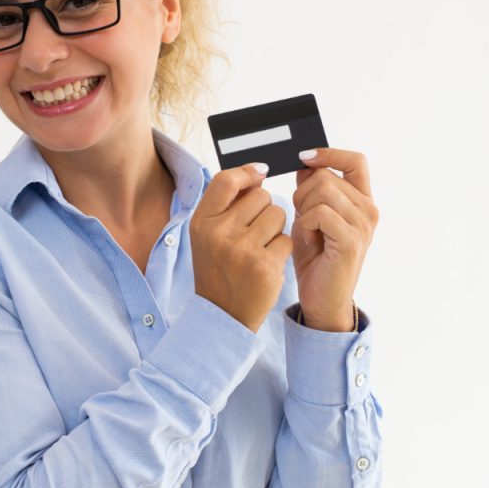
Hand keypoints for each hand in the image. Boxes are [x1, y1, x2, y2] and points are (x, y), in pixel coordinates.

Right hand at [190, 162, 293, 332]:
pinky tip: (268, 263)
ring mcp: (242, 250)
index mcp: (201, 222)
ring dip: (276, 227)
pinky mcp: (265, 265)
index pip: (225, 181)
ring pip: (278, 214)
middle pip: (260, 196)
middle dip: (264, 209)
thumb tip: (257, 174)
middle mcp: (219, 234)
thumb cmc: (219, 268)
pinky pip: (286, 239)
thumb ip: (227, 204)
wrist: (223, 315)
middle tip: (254, 232)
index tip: (260, 174)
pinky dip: (282, 249)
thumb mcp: (209, 235)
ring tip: (261, 247)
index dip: (246, 173)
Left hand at [291, 149, 378, 331]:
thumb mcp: (310, 217)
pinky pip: (320, 212)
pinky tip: (309, 240)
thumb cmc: (316, 259)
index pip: (356, 161)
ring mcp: (362, 225)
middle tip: (303, 218)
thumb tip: (305, 162)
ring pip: (322, 190)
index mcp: (362, 202)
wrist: (322, 299)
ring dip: (303, 208)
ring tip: (307, 231)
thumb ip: (311, 191)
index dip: (329, 153)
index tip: (305, 157)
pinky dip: (306, 223)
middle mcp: (368, 210)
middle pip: (327, 176)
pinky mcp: (351, 240)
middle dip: (303, 192)